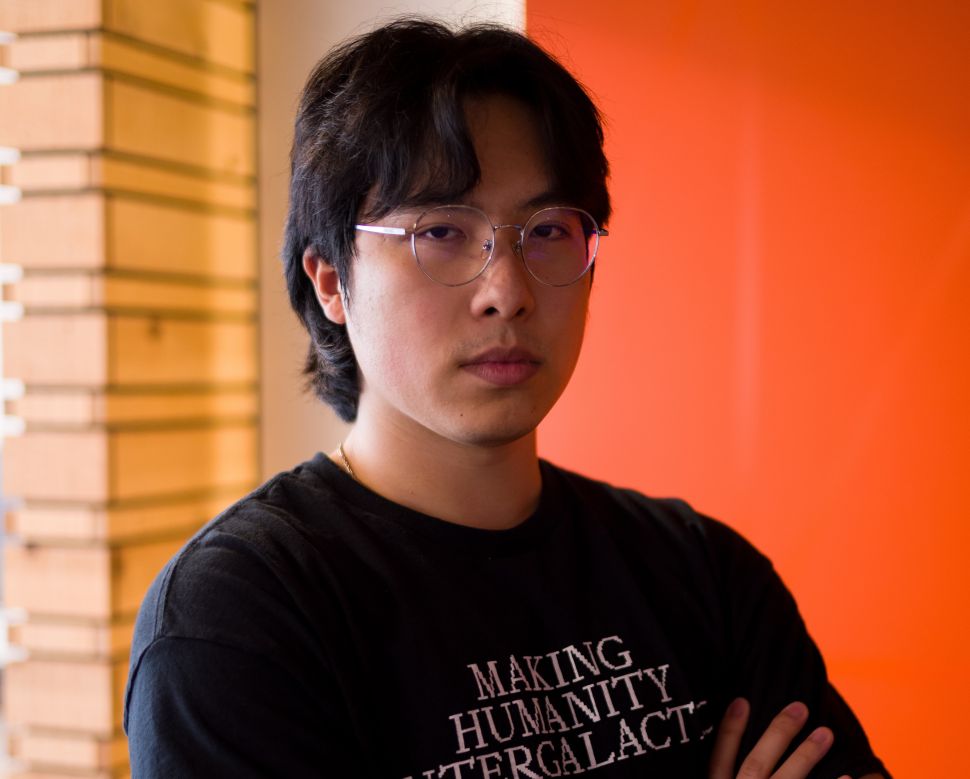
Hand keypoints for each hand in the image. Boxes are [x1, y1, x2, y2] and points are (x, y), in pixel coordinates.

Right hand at [708, 698, 850, 778]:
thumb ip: (724, 774)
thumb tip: (722, 752)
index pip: (719, 760)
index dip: (730, 729)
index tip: (742, 700)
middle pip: (757, 765)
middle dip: (778, 734)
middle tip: (800, 707)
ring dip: (807, 756)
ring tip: (826, 733)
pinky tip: (847, 776)